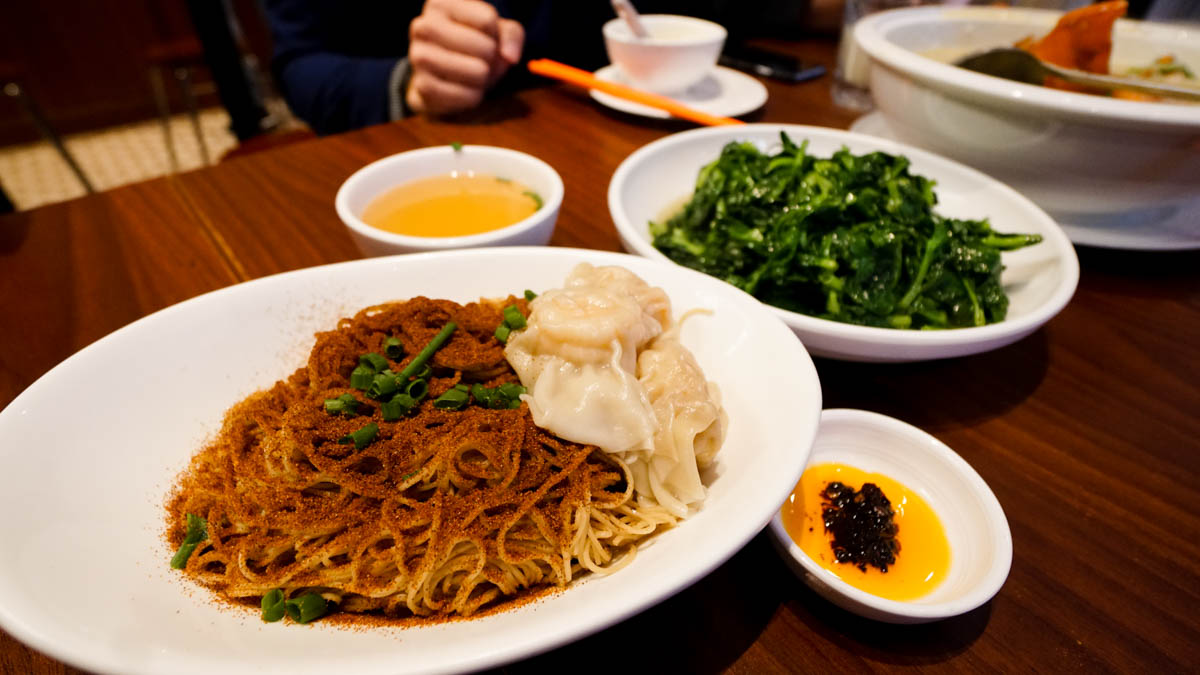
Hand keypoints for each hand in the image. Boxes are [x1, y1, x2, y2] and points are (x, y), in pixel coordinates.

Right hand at [406, 0, 524, 114]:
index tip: (486, 39)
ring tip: (475, 75)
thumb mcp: (494, 31)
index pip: (488, 20)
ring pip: (478, 72)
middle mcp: (423, 26)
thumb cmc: (470, 46)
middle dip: (493, 60)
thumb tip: (510, 57)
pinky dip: (475, 96)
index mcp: (440, 3)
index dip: (496, 36)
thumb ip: (511, 35)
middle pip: (485, 47)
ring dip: (485, 79)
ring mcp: (419, 56)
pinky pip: (467, 95)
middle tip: (483, 62)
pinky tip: (467, 89)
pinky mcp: (423, 86)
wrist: (438, 75)